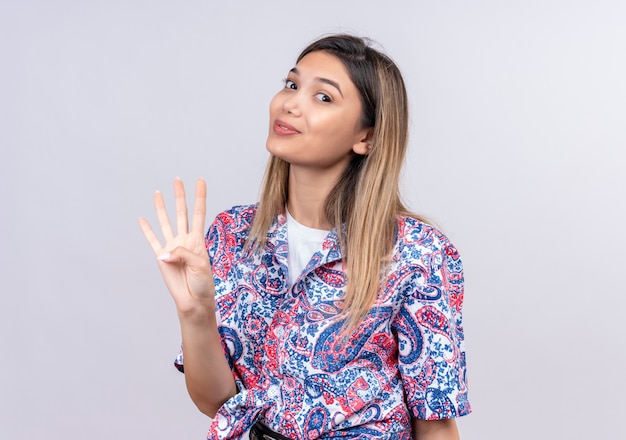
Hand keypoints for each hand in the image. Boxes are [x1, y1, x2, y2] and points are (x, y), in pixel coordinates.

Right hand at [139, 178, 215, 318]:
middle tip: (177, 180)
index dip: (200, 196)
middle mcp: (184, 240)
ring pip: (166, 222)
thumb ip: (183, 253)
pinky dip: (147, 230)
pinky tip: (142, 219)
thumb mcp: (199, 265)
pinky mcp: (161, 258)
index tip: (200, 180)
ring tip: (158, 193)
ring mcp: (172, 248)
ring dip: (162, 208)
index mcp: (198, 240)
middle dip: (179, 196)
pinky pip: (152, 240)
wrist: (194, 300)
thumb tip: (163, 252)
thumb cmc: (202, 284)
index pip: (199, 213)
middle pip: (181, 213)